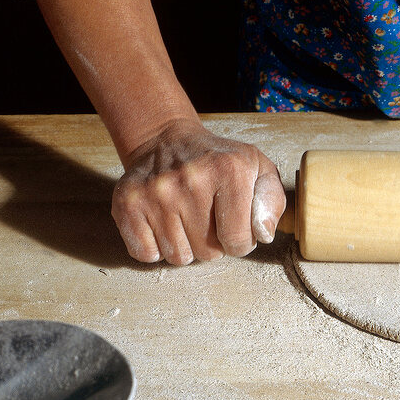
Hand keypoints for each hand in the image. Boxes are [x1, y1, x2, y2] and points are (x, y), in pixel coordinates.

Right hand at [111, 119, 285, 264]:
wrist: (166, 141)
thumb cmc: (218, 162)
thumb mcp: (258, 170)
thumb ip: (271, 202)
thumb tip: (263, 233)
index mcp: (229, 170)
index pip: (239, 242)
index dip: (240, 241)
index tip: (233, 224)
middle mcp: (190, 179)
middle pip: (209, 253)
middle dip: (213, 244)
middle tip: (207, 218)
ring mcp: (155, 192)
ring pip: (178, 257)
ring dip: (186, 246)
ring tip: (186, 218)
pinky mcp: (127, 203)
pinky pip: (146, 254)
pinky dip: (156, 247)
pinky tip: (163, 223)